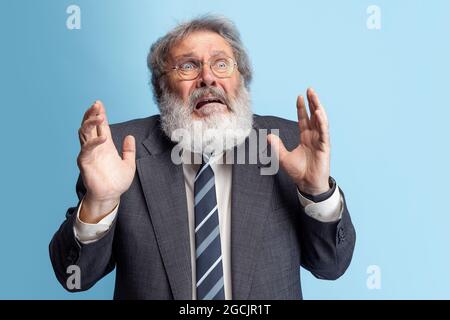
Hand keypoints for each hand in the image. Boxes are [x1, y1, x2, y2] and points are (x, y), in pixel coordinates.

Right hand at [77, 101, 135, 222]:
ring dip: (90, 123)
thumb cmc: (117, 182)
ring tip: (100, 116)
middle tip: (96, 104)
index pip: (101, 126)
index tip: (99, 103)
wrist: (111, 196)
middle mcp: (96, 147)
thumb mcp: (128, 164)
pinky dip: (94, 142)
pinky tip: (103, 137)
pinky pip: (86, 149)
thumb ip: (129, 151)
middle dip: (92, 114)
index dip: (99, 114)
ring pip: (84, 133)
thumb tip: (130, 137)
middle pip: (89, 125)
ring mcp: (89, 153)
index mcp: (105, 145)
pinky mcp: (84, 162)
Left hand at [268, 88, 329, 194]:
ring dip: (318, 108)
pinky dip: (321, 122)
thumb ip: (276, 146)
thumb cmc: (298, 172)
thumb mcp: (283, 158)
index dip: (302, 108)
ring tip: (315, 96)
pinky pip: (323, 132)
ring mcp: (320, 141)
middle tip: (309, 90)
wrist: (307, 184)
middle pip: (313, 116)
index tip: (299, 96)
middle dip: (312, 102)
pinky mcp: (324, 147)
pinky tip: (318, 113)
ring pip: (320, 121)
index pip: (304, 119)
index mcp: (305, 138)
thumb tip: (268, 136)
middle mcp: (314, 137)